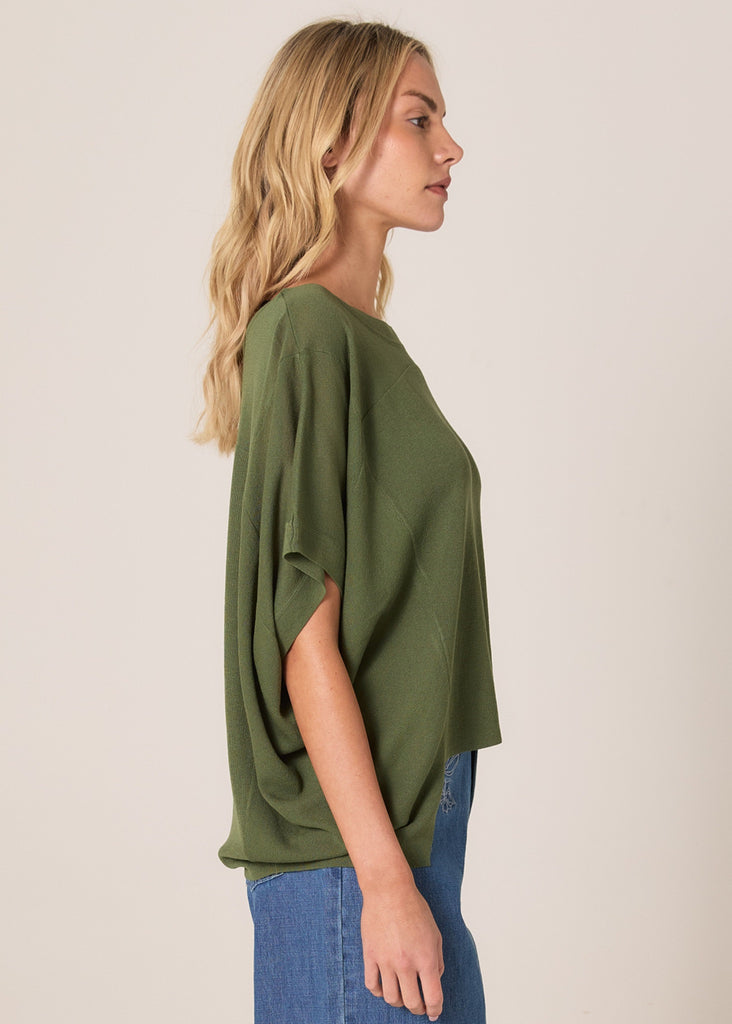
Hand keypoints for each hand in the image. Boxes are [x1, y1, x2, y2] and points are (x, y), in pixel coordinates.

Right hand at [360, 877, 444, 1018]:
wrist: (389, 890)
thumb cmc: (414, 908)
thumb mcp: (435, 934)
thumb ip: (437, 961)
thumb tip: (434, 981)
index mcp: (426, 958)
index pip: (433, 997)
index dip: (435, 1010)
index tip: (434, 1013)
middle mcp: (406, 963)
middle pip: (411, 1003)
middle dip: (418, 1009)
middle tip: (420, 1006)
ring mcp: (386, 961)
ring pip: (391, 998)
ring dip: (399, 1002)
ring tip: (402, 996)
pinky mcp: (370, 955)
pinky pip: (372, 985)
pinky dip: (379, 991)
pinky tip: (384, 987)